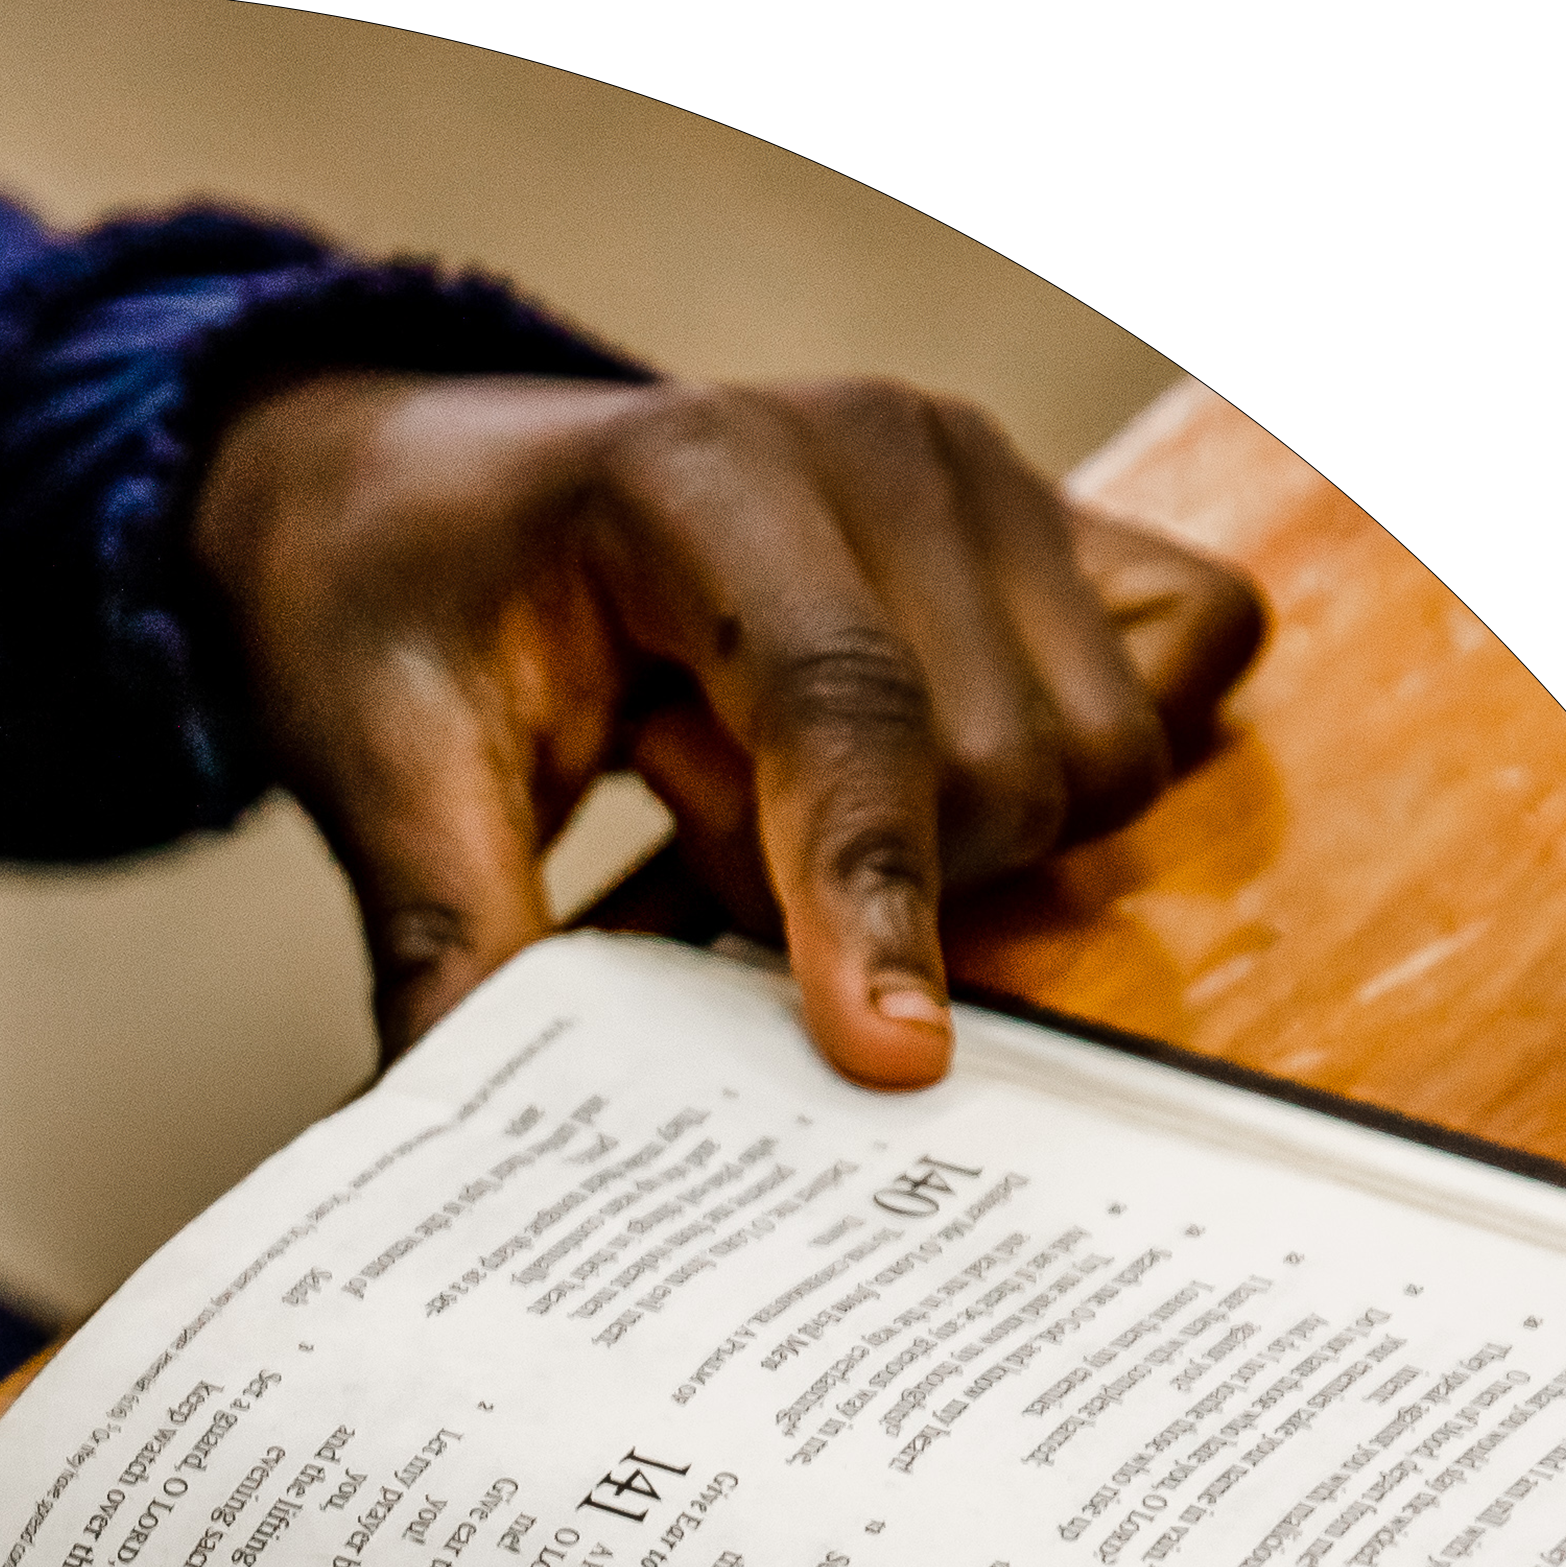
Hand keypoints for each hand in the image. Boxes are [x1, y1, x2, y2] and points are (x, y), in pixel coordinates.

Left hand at [196, 370, 1268, 1089]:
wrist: (427, 490)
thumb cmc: (405, 604)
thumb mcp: (377, 760)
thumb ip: (446, 933)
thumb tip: (466, 1123)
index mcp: (704, 465)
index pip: (844, 703)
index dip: (874, 893)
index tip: (892, 1059)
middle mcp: (887, 444)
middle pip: (995, 768)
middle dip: (855, 870)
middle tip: (677, 789)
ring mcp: (992, 474)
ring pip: (1099, 756)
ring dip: (952, 832)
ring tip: (767, 761)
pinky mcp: (1057, 521)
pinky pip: (1189, 662)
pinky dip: (1074, 763)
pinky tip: (917, 754)